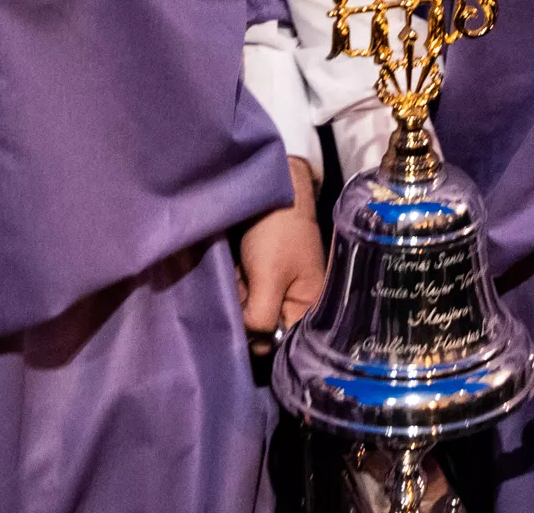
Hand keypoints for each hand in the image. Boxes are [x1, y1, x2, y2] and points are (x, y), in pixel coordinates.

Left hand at [239, 161, 326, 343]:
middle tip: (236, 295)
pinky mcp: (254, 278)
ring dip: (233, 302)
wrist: (266, 189)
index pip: (283, 343)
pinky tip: (226, 275)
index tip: (241, 327)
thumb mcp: (271, 277)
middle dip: (243, 318)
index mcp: (308, 306)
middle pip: (261, 330)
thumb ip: (261, 316)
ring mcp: (270, 290)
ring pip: (245, 314)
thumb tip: (247, 341)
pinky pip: (238, 296)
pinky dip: (228, 290)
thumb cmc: (277, 233)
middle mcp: (290, 303)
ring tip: (231, 280)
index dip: (260, 341)